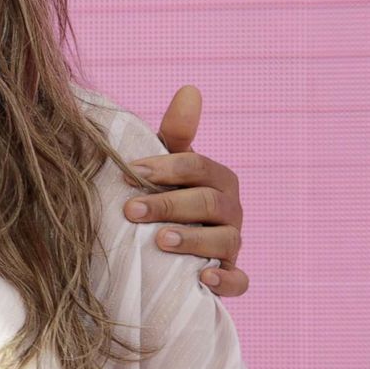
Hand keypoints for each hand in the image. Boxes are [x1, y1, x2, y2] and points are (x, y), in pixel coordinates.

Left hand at [124, 86, 248, 296]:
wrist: (163, 246)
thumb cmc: (166, 195)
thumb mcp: (166, 164)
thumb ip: (175, 133)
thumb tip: (190, 88)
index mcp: (216, 178)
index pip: (197, 167)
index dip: (165, 168)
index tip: (130, 171)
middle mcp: (230, 210)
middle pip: (208, 203)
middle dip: (169, 204)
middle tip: (130, 210)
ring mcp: (232, 244)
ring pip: (226, 241)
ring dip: (193, 241)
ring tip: (160, 241)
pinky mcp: (230, 275)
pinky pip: (239, 280)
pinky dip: (226, 281)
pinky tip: (203, 279)